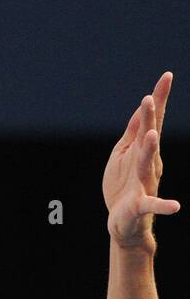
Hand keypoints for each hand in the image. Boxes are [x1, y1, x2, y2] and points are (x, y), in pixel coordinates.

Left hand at [103, 72, 180, 250]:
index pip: (151, 121)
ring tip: (152, 135)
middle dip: (149, 118)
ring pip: (147, 164)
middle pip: (148, 137)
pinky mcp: (140, 204)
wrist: (124, 222)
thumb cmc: (123, 186)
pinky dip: (164, 205)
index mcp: (141, 150)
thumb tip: (141, 108)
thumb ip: (132, 133)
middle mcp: (147, 163)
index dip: (158, 99)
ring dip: (150, 150)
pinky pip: (153, 204)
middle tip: (148, 98)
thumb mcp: (123, 155)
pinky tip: (176, 207)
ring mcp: (144, 183)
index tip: (167, 75)